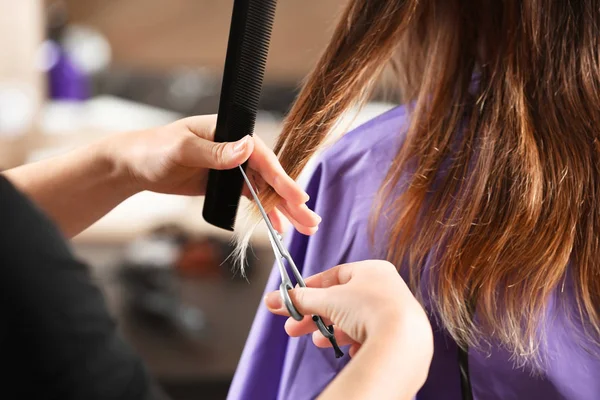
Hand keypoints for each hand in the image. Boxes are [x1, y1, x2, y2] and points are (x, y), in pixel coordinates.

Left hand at [105, 115, 319, 233]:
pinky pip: (251, 198)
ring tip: (304, 228)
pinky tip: (278, 226)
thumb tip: (246, 148)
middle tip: (310, 221)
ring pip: (265, 189)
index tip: (298, 198)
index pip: (262, 156)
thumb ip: (214, 152)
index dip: (281, 178)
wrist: (134, 165)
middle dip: (290, 199)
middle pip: (270, 175)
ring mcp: (232, 167)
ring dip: (283, 208)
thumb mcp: (181, 149)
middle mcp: (235, 148)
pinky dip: (265, 211)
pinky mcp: (226, 183)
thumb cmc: (153, 150)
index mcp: (229, 132)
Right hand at [265, 261, 432, 388]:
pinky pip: (371, 336)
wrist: (403, 340)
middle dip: (315, 316)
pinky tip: (348, 350)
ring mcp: (395, 312)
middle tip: (293, 328)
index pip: (335, 275)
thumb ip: (299, 300)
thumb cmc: (368, 309)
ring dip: (332, 331)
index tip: (293, 300)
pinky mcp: (400, 335)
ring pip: (355, 321)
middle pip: (342, 301)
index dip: (311, 288)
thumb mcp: (328, 300)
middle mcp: (387, 287)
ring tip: (319, 342)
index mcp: (373, 270)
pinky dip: (355, 343)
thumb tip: (272, 300)